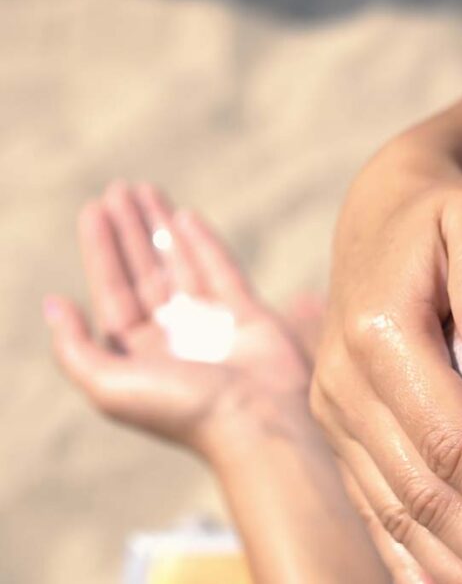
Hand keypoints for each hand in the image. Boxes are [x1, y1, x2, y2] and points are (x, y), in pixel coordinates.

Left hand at [44, 182, 309, 453]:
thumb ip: (74, 348)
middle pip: (144, 271)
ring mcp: (212, 323)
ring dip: (161, 226)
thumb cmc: (183, 410)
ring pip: (180, 263)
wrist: (258, 423)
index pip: (113, 291)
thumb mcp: (110, 386)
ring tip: (146, 189)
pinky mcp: (249, 315)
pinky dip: (203, 243)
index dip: (101, 249)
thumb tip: (53, 303)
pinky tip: (185, 217)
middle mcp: (173, 335)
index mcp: (139, 354)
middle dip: (129, 230)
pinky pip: (221, 269)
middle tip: (118, 188)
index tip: (93, 208)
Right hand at [310, 145, 461, 583]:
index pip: (448, 438)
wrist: (387, 214)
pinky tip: (457, 583)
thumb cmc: (448, 213)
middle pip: (419, 490)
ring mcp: (336, 414)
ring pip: (392, 512)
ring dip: (457, 565)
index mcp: (378, 335)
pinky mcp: (342, 431)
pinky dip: (413, 557)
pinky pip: (371, 508)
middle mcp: (343, 385)